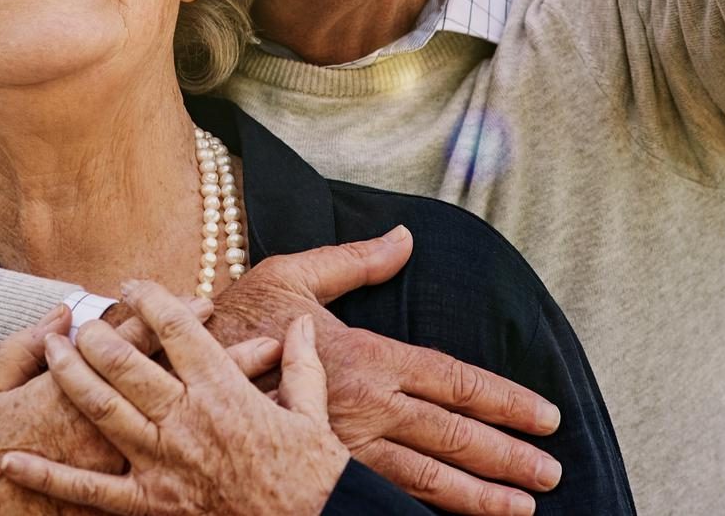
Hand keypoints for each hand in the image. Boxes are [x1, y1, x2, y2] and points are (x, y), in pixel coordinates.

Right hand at [0, 299, 272, 515]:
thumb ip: (22, 352)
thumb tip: (61, 314)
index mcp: (73, 391)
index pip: (134, 344)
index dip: (172, 320)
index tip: (207, 301)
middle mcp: (106, 424)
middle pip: (175, 380)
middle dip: (220, 358)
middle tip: (260, 336)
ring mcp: (118, 464)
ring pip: (186, 421)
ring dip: (223, 397)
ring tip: (262, 381)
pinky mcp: (120, 501)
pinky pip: (176, 474)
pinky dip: (206, 460)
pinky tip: (235, 450)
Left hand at [1, 281, 350, 515]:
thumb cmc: (313, 474)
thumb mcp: (312, 413)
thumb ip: (301, 364)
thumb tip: (300, 325)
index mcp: (224, 390)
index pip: (178, 330)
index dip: (151, 300)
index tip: (132, 283)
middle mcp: (186, 419)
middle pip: (127, 363)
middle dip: (98, 335)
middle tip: (81, 319)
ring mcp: (162, 463)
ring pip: (103, 410)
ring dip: (71, 376)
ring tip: (50, 350)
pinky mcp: (151, 504)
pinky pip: (90, 491)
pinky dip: (49, 475)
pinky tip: (16, 461)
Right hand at [202, 226, 561, 515]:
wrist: (173, 376)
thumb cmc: (235, 322)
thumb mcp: (293, 276)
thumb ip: (356, 262)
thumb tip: (405, 237)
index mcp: (368, 358)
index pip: (454, 382)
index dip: (505, 400)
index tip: (546, 417)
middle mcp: (366, 408)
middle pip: (453, 438)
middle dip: (507, 457)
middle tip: (551, 474)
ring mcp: (343, 450)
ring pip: (425, 480)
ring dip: (478, 497)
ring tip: (521, 509)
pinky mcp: (319, 474)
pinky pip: (379, 501)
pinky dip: (418, 514)